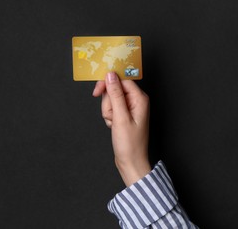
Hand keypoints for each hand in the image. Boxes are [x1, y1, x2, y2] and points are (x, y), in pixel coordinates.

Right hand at [93, 72, 150, 186]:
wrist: (130, 162)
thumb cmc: (130, 144)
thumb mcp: (120, 117)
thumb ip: (115, 94)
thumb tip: (111, 75)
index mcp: (140, 98)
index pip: (122, 80)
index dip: (108, 84)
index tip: (97, 91)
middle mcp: (136, 100)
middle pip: (114, 89)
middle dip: (108, 103)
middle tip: (112, 116)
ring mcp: (130, 108)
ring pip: (110, 100)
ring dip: (108, 112)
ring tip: (114, 124)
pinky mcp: (124, 114)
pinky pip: (111, 108)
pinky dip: (109, 117)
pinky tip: (113, 126)